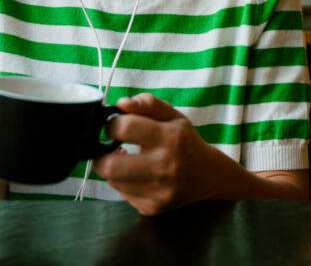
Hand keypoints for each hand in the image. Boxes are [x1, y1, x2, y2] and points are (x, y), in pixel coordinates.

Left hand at [93, 94, 221, 215]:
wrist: (208, 175)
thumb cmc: (186, 141)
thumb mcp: (172, 116)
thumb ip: (147, 104)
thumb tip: (121, 104)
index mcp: (171, 138)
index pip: (126, 128)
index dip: (112, 124)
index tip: (114, 125)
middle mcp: (166, 167)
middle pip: (110, 166)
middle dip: (101, 154)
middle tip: (109, 147)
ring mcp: (159, 192)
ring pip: (113, 181)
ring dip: (113, 168)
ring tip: (126, 160)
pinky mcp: (153, 208)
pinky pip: (123, 194)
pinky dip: (124, 182)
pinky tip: (137, 174)